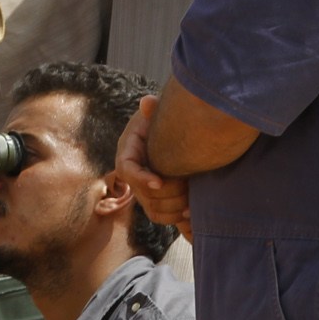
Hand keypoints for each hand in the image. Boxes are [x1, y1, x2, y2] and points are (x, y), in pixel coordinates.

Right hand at [116, 95, 190, 240]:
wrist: (173, 134)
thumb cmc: (161, 121)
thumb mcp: (156, 113)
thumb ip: (153, 109)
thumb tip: (147, 102)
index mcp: (128, 151)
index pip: (126, 170)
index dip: (141, 179)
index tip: (159, 182)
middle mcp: (132, 173)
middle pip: (142, 194)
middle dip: (166, 193)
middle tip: (187, 186)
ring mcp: (142, 189)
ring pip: (152, 209)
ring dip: (172, 207)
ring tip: (191, 199)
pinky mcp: (154, 200)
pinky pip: (160, 216)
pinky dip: (175, 217)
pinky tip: (192, 210)